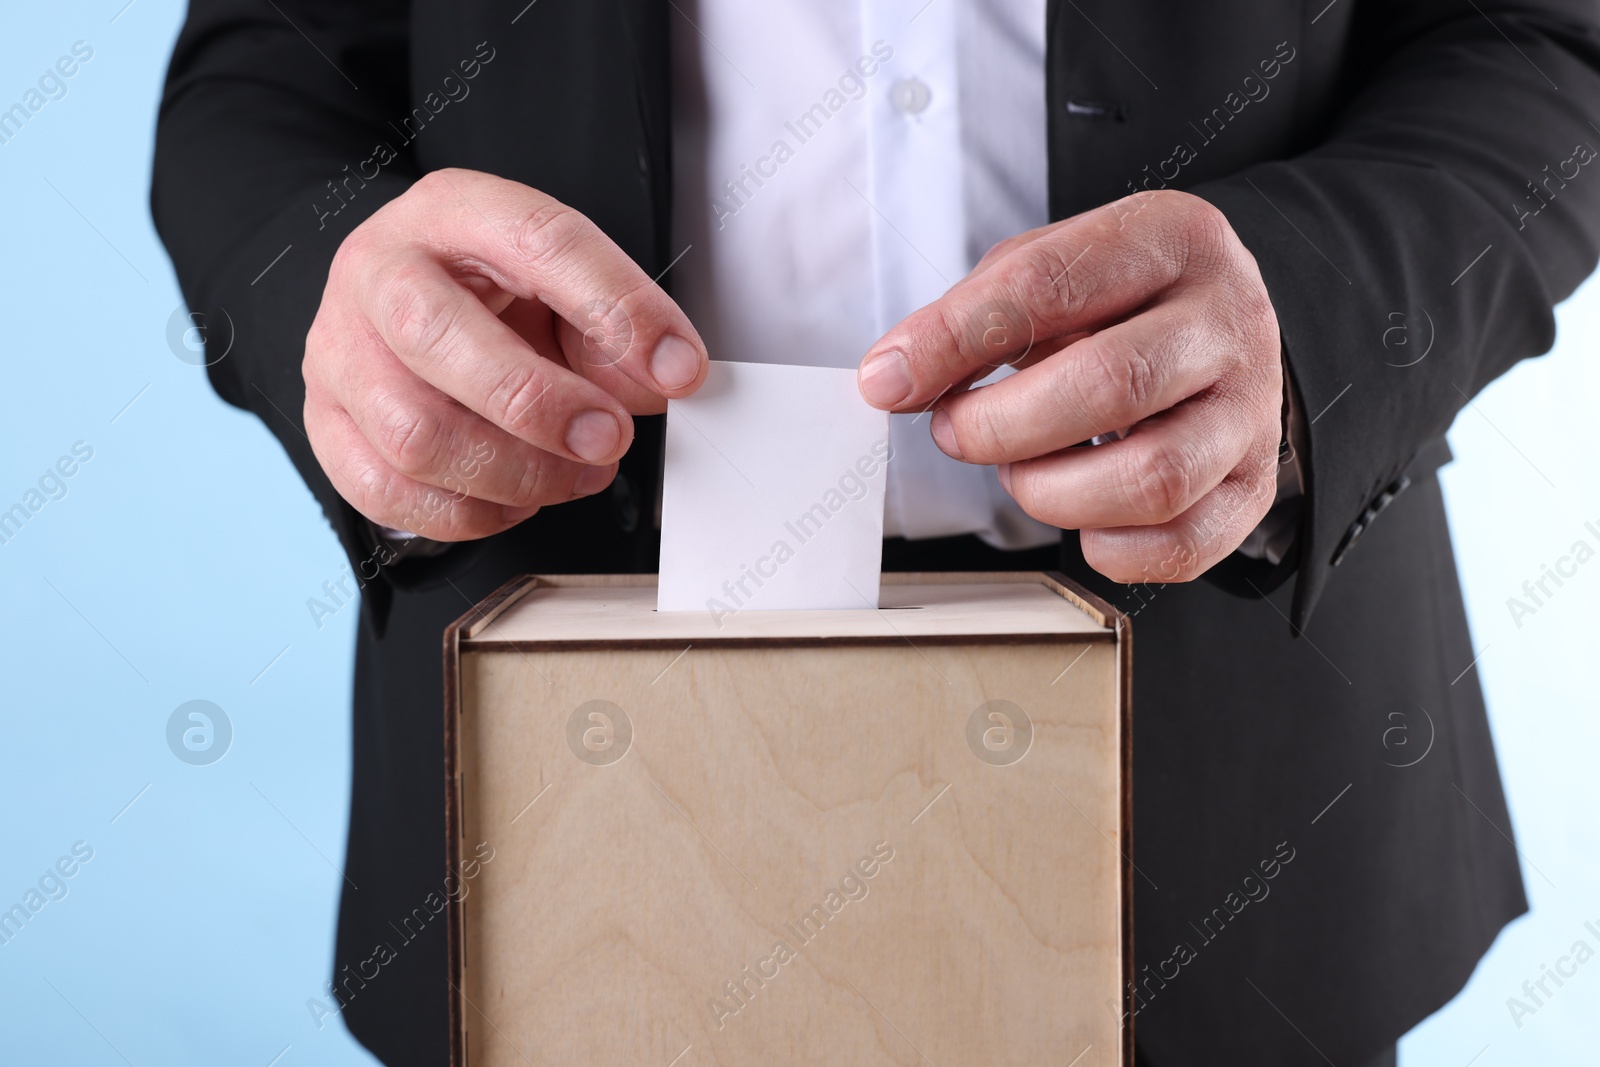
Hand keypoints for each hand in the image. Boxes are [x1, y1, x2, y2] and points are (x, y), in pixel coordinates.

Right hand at [303, 168, 707, 539]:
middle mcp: (380, 270)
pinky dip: (466, 514)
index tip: (678, 369)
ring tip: (573, 475)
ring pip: (415, 434)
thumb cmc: (491, 290)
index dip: (618, 310)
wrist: (399, 295)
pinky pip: (385, 490)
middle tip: (608, 439)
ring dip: (515, 474)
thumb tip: (663, 379)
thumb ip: (618, 328)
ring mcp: (338, 348)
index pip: (541, 242)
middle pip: (441, 340)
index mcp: (455, 210)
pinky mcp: (324, 420)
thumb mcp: (564, 285)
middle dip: (542, 407)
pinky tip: (513, 498)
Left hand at [856, 190, 1283, 583]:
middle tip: (957, 431)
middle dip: (1002, 427)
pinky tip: (1081, 514)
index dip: (953, 341)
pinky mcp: (1254, 486)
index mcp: (1170, 240)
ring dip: (1054, 491)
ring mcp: (1251, 410)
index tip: (889, 381)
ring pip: (1153, 478)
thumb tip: (893, 380)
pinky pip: (1180, 544)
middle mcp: (1227, 321)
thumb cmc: (1117, 302)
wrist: (1219, 326)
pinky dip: (1108, 546)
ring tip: (1023, 470)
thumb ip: (970, 318)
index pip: (1050, 286)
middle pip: (1112, 386)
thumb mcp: (1045, 271)